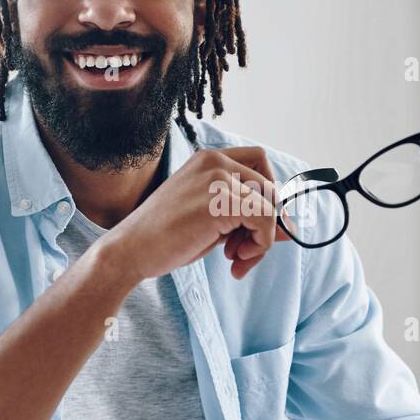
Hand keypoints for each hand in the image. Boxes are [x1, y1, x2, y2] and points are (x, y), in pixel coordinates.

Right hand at [101, 146, 289, 282]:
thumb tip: (290, 226)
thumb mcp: (214, 222)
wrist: (130, 250)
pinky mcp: (221, 200)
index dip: (268, 195)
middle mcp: (215, 160)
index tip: (258, 226)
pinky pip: (265, 221)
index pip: (260, 164)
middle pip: (270, 186)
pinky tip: (234, 260)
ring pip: (270, 206)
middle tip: (242, 250)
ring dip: (262, 240)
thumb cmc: (165, 237)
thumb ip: (248, 217)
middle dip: (266, 224)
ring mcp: (218, 177)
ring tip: (236, 259)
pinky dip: (259, 245)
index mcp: (208, 159)